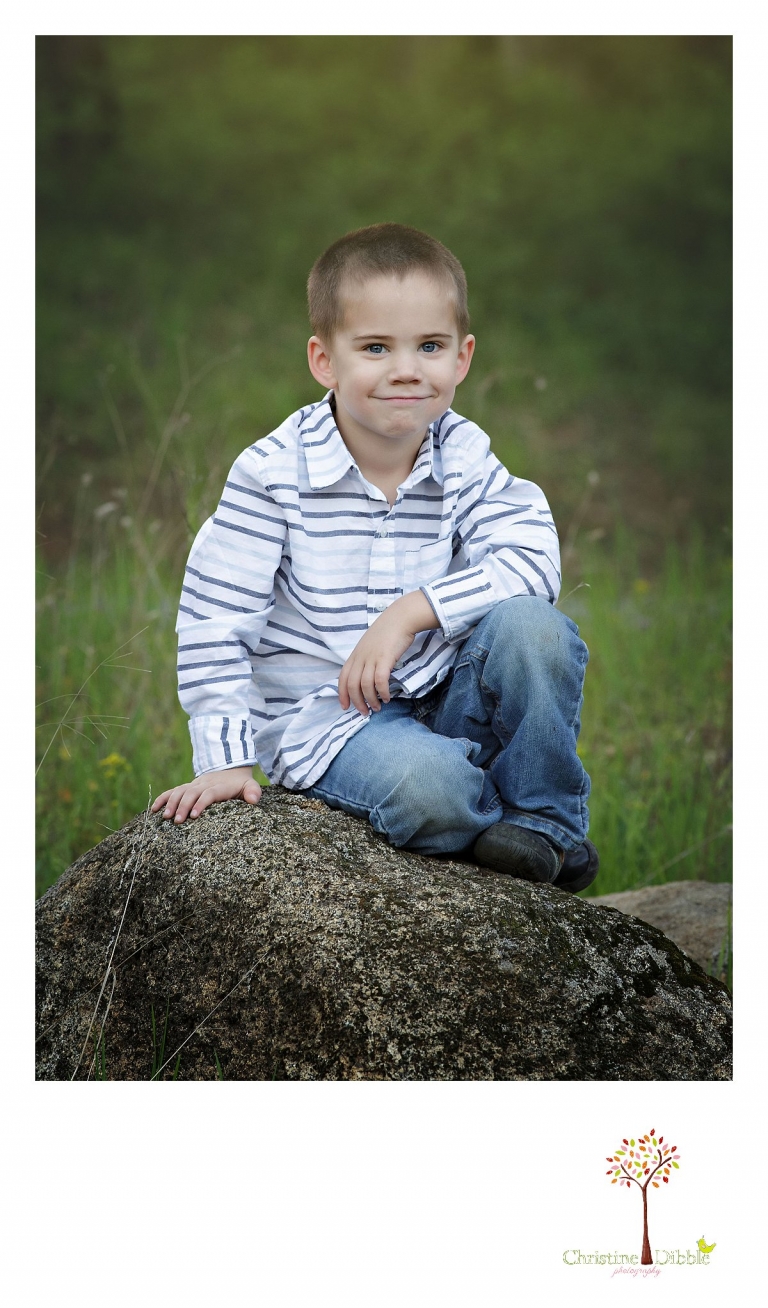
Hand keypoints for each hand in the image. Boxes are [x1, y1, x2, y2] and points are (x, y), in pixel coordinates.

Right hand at [151, 766, 261, 823]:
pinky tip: (154, 810)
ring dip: (171, 803)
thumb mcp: (250, 786)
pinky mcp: (186, 787)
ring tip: (165, 817)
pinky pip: (172, 791)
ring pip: (179, 791)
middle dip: (183, 806)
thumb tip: (254, 800)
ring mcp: (193, 785)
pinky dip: (163, 798)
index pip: (208, 793)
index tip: (193, 815)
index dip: (200, 803)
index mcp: (218, 786)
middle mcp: (203, 784)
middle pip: (191, 793)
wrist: (230, 769)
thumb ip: (253, 792)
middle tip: (177, 821)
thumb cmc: (240, 785)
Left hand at [339, 590, 439, 716]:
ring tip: (377, 707)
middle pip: (352, 685)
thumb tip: (365, 677)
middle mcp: (361, 657)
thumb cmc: (388, 632)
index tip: (345, 707)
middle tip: (364, 712)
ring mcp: (372, 657)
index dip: (342, 694)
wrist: (400, 617)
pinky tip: (386, 697)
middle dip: (356, 702)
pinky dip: (382, 692)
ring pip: (365, 685)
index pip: (342, 678)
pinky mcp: (385, 658)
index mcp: (355, 655)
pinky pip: (380, 680)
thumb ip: (365, 659)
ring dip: (370, 700)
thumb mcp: (370, 645)